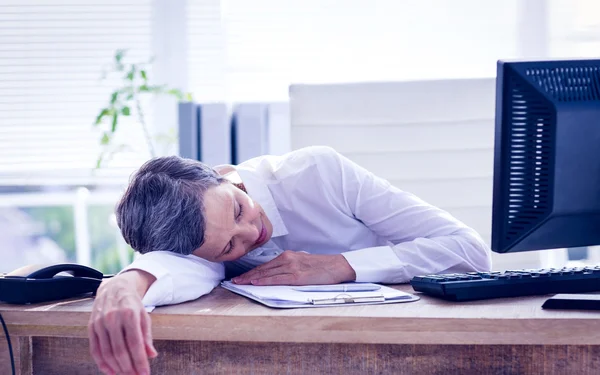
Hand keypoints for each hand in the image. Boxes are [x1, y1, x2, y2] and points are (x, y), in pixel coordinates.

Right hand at [88, 270, 156, 374]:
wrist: (114, 288)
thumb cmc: (132, 304)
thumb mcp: (144, 316)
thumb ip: (147, 336)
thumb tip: (151, 355)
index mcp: (129, 314)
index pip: (135, 343)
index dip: (140, 361)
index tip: (145, 373)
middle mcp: (113, 318)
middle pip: (120, 351)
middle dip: (128, 368)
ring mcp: (100, 323)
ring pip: (107, 352)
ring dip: (116, 368)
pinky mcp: (91, 327)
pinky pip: (95, 349)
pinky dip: (102, 363)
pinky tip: (110, 371)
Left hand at [232, 250, 355, 285]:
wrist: (337, 266)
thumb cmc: (321, 266)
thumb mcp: (302, 262)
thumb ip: (289, 266)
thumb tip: (276, 273)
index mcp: (288, 256)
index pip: (265, 265)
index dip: (251, 271)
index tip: (241, 276)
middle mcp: (288, 259)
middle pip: (263, 268)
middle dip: (247, 275)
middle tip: (234, 281)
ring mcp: (292, 267)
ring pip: (267, 273)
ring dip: (252, 278)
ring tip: (240, 283)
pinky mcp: (298, 276)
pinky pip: (277, 278)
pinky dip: (265, 281)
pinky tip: (256, 283)